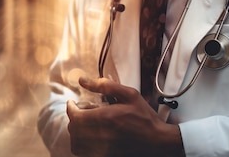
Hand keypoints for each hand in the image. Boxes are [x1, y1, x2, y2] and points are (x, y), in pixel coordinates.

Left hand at [66, 77, 183, 156]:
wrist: (157, 141)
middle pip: (74, 128)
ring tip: (84, 124)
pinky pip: (82, 152)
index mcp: (106, 117)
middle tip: (82, 111)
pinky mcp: (104, 155)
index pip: (75, 115)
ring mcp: (102, 148)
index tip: (73, 103)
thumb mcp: (130, 95)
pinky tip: (89, 136)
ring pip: (76, 142)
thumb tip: (82, 80)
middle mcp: (102, 134)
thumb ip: (105, 85)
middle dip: (74, 118)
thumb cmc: (145, 117)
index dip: (71, 107)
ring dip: (76, 132)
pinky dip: (80, 144)